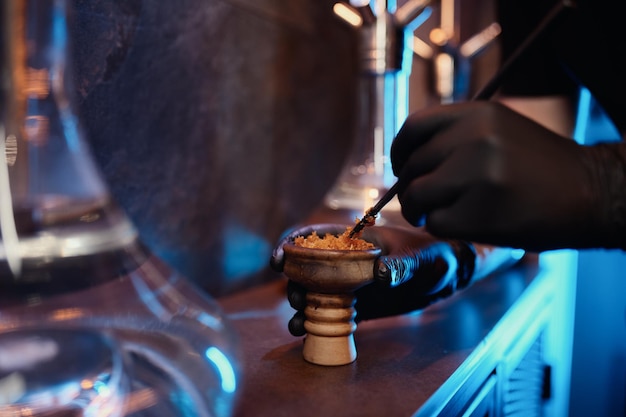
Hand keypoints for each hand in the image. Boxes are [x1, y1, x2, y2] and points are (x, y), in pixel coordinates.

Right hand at [270, 223, 476, 335]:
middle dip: (292, 282)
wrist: (446, 277)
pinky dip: (312, 324)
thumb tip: (381, 273)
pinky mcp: (355, 308)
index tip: (278, 260)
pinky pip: (327, 316)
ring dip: (299, 306)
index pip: (312, 237)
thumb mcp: (420, 257)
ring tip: (297, 323)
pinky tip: (303, 333)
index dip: (290, 245)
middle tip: (296, 298)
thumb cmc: (433, 255)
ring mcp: (347, 286)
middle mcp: (343, 262)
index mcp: (351, 239)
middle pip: (304, 268)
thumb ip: (402, 264)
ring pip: (311, 293)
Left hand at [390, 101, 612, 250]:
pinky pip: (435, 223)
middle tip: (425, 201)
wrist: (591, 193)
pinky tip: (466, 225)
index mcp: (477, 113)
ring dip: (420, 210)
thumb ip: (456, 136)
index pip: (414, 126)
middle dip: (411, 187)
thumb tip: (408, 160)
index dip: (400, 151)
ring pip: (416, 195)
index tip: (402, 168)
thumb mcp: (500, 130)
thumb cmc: (540, 167)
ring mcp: (475, 175)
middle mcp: (473, 138)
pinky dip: (443, 228)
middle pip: (412, 166)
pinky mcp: (478, 212)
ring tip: (439, 214)